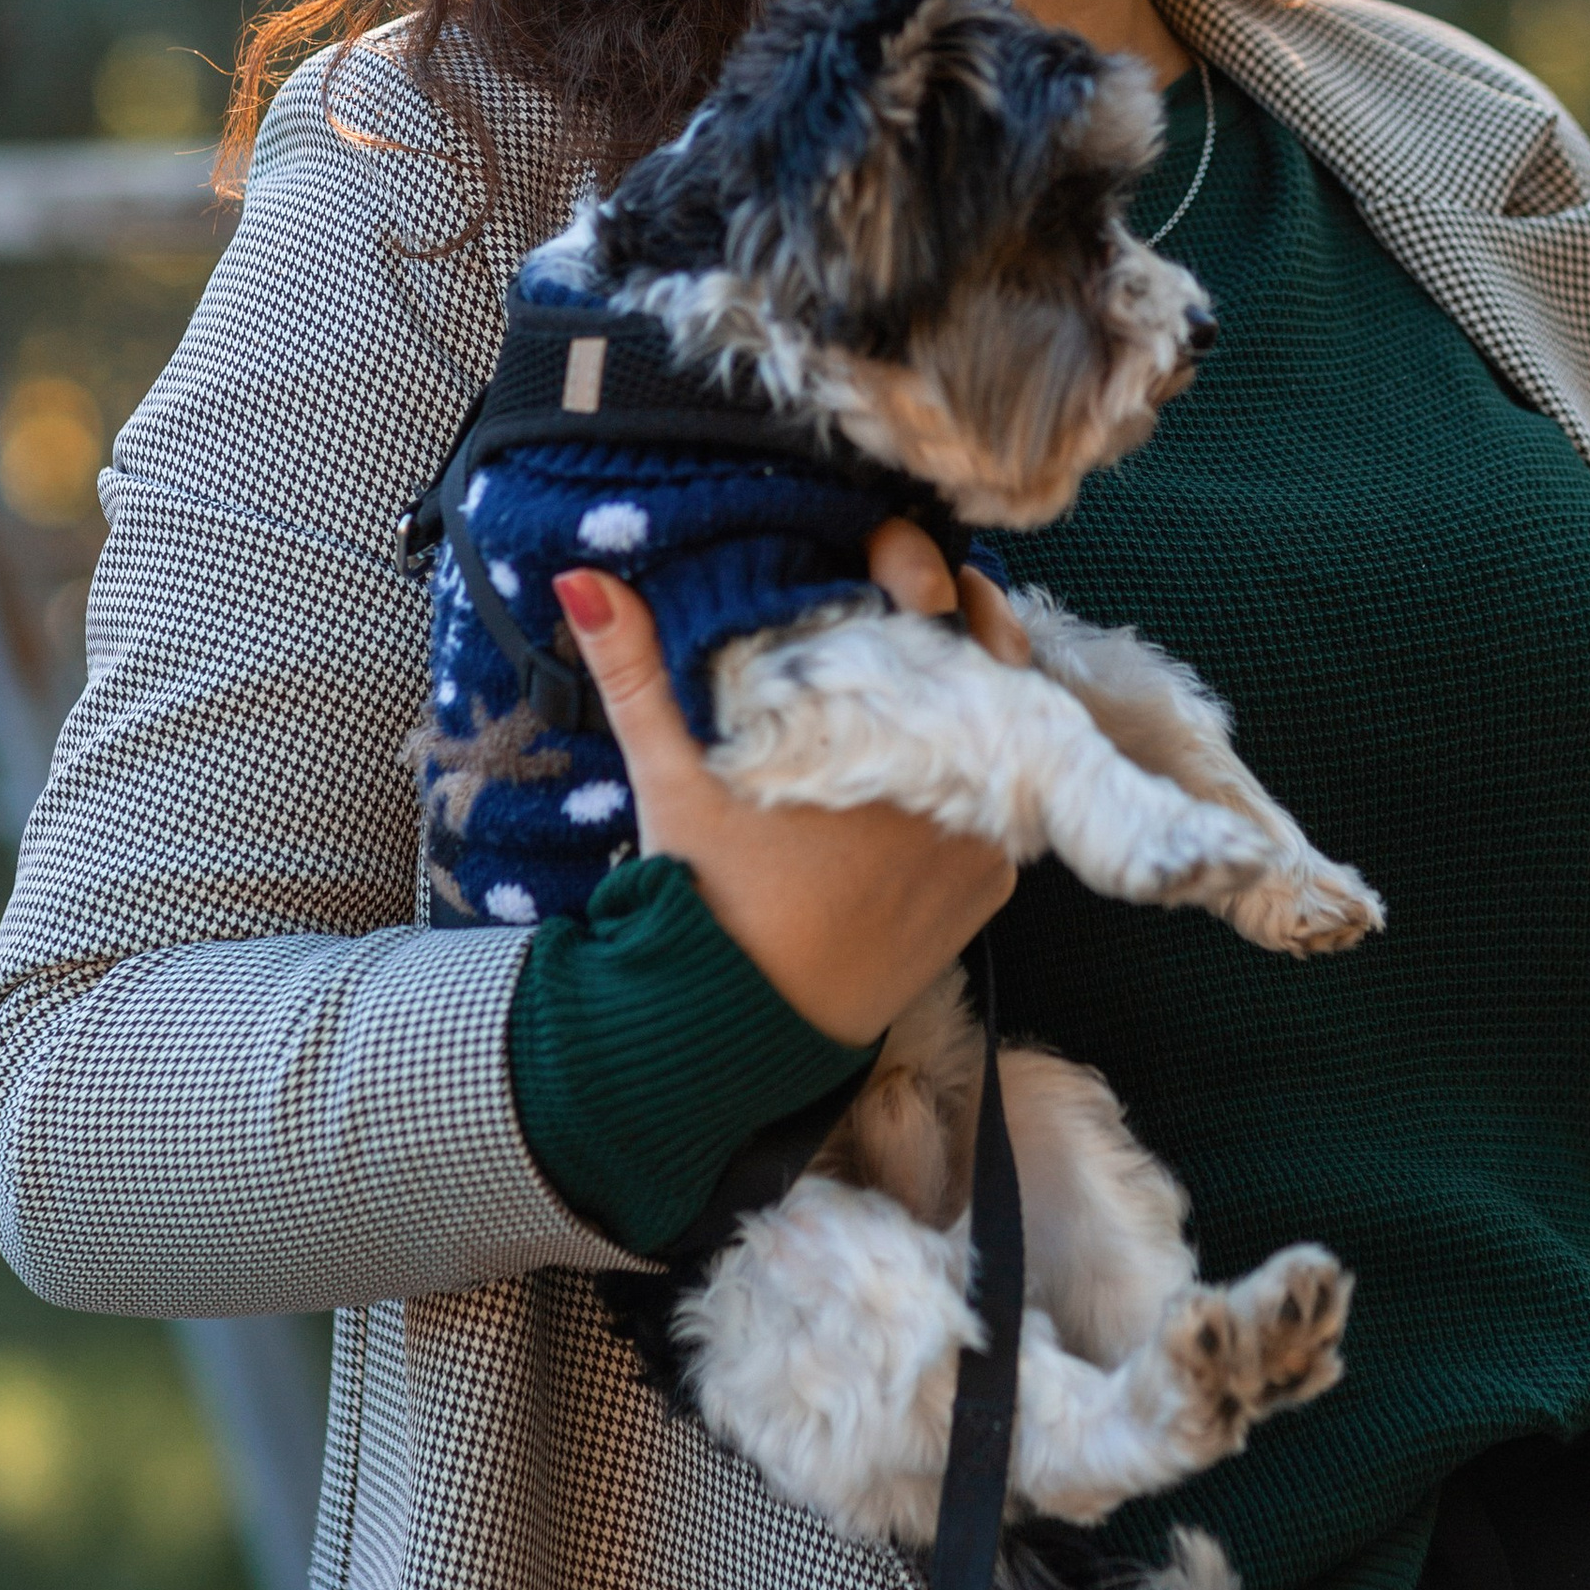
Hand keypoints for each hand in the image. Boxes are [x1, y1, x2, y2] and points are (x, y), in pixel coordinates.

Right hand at [549, 522, 1026, 1045]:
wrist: (747, 1026)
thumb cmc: (703, 892)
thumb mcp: (667, 773)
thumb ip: (635, 668)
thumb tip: (584, 578)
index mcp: (884, 731)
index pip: (935, 609)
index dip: (915, 570)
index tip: (884, 563)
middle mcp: (959, 778)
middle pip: (982, 661)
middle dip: (946, 623)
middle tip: (897, 611)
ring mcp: (989, 832)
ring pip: (1001, 727)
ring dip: (965, 696)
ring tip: (906, 683)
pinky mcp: (995, 882)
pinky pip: (1006, 796)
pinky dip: (972, 772)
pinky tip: (920, 764)